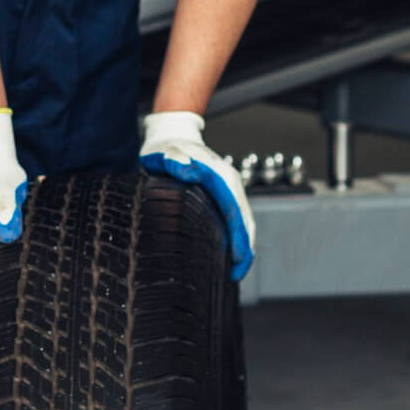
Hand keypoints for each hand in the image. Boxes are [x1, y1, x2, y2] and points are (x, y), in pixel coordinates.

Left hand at [139, 110, 255, 280]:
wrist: (171, 134)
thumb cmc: (166, 146)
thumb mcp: (165, 152)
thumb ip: (174, 160)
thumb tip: (188, 171)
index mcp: (222, 176)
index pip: (235, 212)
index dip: (238, 237)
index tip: (238, 259)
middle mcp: (230, 184)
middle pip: (245, 221)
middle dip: (244, 249)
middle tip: (236, 275)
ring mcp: (229, 189)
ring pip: (243, 222)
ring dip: (242, 245)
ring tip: (235, 272)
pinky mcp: (222, 194)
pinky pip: (234, 218)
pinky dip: (235, 236)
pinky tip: (228, 253)